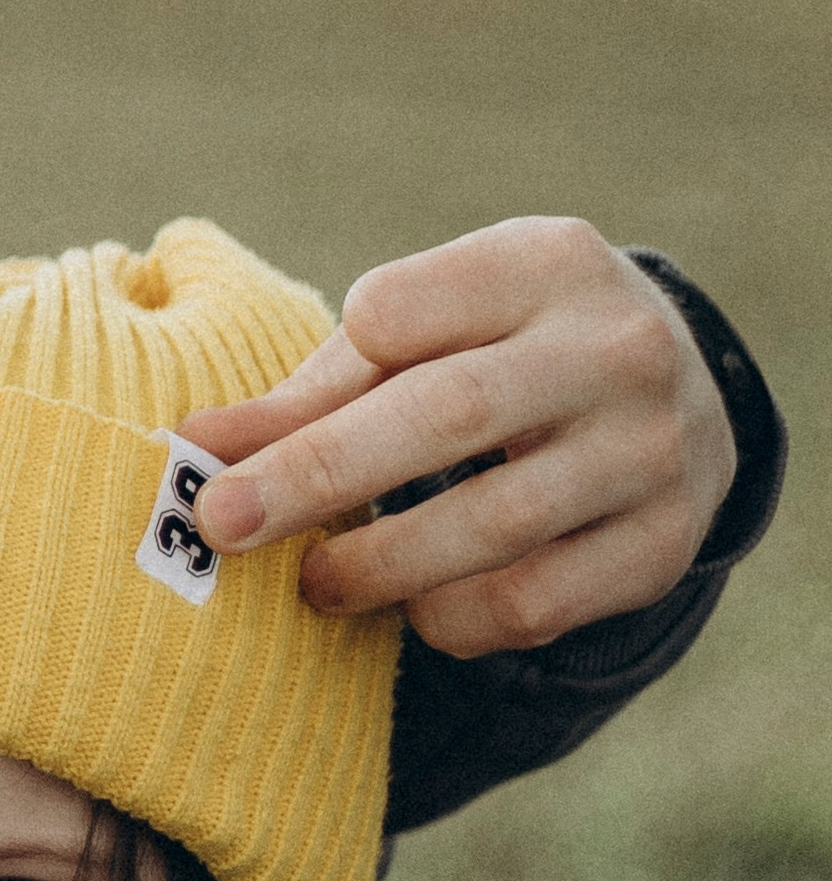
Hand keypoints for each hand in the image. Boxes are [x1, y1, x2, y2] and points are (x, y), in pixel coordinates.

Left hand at [180, 218, 736, 658]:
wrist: (686, 403)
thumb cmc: (508, 359)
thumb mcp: (434, 337)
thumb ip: (317, 389)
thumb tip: (193, 445)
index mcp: (545, 263)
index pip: (399, 311)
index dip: (321, 379)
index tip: (249, 440)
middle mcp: (615, 346)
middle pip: (447, 413)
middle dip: (316, 474)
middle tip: (221, 523)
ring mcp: (652, 446)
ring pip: (495, 522)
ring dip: (382, 565)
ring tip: (318, 584)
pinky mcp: (662, 544)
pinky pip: (536, 601)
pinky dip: (454, 617)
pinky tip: (417, 610)